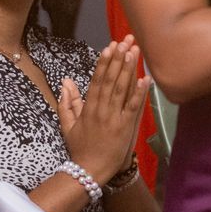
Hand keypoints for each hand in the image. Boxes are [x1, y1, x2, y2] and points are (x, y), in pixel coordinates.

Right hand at [58, 37, 147, 185]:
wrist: (89, 171)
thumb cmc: (80, 148)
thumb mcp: (68, 125)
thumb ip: (67, 103)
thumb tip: (65, 81)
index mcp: (88, 108)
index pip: (97, 80)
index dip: (104, 63)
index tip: (109, 46)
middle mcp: (101, 109)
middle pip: (111, 80)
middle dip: (118, 59)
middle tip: (125, 41)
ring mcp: (114, 117)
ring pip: (122, 89)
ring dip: (128, 69)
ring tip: (134, 51)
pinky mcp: (125, 127)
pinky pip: (134, 107)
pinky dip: (139, 93)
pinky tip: (145, 79)